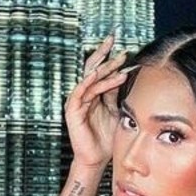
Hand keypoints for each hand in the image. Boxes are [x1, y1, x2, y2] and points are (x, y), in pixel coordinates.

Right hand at [64, 34, 134, 168]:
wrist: (96, 157)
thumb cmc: (105, 137)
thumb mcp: (115, 111)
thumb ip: (115, 94)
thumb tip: (123, 75)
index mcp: (94, 93)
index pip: (101, 70)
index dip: (109, 57)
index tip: (122, 45)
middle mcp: (84, 94)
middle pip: (92, 67)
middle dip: (103, 52)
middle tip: (113, 38)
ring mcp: (77, 101)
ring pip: (90, 79)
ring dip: (104, 69)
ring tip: (118, 61)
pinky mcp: (72, 109)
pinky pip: (80, 92)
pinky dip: (89, 82)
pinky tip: (98, 75)